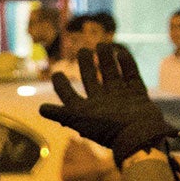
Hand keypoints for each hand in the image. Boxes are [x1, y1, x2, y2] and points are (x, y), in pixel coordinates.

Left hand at [40, 43, 170, 160]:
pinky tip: (121, 53)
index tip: (56, 74)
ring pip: (112, 75)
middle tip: (83, 50)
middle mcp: (103, 105)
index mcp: (87, 112)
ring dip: (106, 60)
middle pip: (91, 81)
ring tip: (101, 44)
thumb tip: (40, 109)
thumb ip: (61, 114)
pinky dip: (128, 65)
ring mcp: (122, 99)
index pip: (70, 97)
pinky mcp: (139, 96)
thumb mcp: (79, 120)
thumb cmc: (106, 128)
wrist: (138, 136)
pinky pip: (132, 77)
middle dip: (86, 65)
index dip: (62, 86)